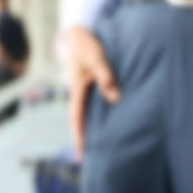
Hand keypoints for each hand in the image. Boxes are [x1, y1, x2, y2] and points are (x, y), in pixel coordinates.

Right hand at [63, 26, 118, 158]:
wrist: (78, 33)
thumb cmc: (87, 45)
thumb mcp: (97, 58)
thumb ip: (106, 76)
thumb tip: (115, 97)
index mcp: (77, 89)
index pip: (77, 118)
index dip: (79, 136)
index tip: (81, 153)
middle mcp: (79, 93)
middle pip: (81, 121)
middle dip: (84, 138)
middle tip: (89, 159)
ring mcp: (85, 90)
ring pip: (88, 114)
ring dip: (92, 129)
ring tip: (101, 146)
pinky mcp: (91, 85)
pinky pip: (94, 105)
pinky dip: (99, 117)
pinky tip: (109, 123)